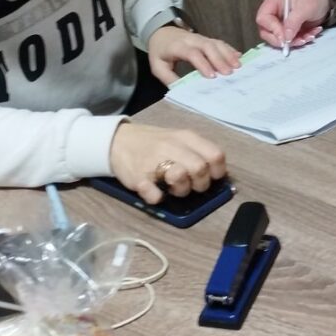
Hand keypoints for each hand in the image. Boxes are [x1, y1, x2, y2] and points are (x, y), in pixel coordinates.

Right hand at [108, 121, 226, 204]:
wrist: (117, 141)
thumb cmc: (154, 143)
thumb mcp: (178, 139)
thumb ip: (197, 152)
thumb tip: (218, 174)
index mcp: (185, 137)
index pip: (215, 154)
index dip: (217, 172)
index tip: (210, 178)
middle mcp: (171, 147)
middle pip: (200, 168)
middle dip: (200, 184)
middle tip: (191, 186)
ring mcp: (153, 162)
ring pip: (180, 177)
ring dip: (181, 190)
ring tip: (173, 189)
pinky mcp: (137, 178)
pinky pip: (154, 194)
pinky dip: (158, 197)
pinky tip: (156, 193)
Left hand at [146, 26, 240, 86]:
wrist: (161, 32)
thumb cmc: (160, 52)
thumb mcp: (158, 67)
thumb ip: (169, 78)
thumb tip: (182, 90)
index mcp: (177, 47)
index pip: (192, 53)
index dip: (203, 64)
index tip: (212, 76)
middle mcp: (191, 40)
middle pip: (208, 46)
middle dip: (219, 59)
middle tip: (229, 73)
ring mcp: (200, 38)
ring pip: (216, 43)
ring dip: (228, 54)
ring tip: (238, 67)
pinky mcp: (206, 39)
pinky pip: (219, 42)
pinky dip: (230, 49)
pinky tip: (238, 57)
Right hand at [256, 0, 328, 48]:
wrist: (325, 1)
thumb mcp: (305, 7)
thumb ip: (294, 21)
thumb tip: (286, 37)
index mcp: (272, 2)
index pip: (263, 19)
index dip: (272, 30)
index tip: (285, 38)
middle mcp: (273, 13)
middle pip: (267, 32)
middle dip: (283, 40)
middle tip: (298, 41)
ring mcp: (279, 23)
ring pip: (278, 39)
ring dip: (294, 42)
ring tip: (309, 37)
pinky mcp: (287, 31)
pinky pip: (289, 41)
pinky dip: (300, 40)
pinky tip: (311, 34)